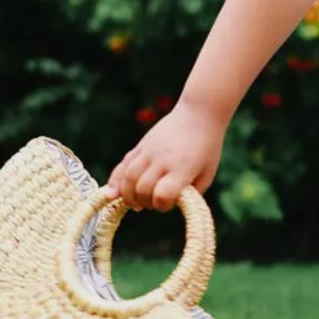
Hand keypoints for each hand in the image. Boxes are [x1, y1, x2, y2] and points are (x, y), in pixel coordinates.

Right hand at [106, 102, 225, 211]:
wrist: (199, 114)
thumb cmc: (207, 147)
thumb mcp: (207, 173)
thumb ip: (191, 193)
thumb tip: (170, 205)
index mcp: (182, 168)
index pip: (163, 195)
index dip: (163, 205)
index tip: (168, 203)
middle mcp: (163, 159)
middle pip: (143, 189)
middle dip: (145, 202)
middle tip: (152, 204)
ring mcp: (149, 151)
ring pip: (128, 177)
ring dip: (127, 195)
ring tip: (135, 203)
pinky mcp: (141, 145)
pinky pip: (123, 165)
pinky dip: (115, 181)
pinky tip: (112, 194)